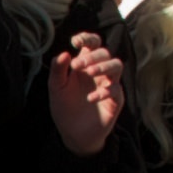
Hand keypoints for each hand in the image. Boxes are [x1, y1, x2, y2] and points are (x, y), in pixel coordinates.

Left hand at [49, 36, 127, 157]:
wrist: (73, 135)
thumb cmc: (65, 108)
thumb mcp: (56, 88)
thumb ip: (58, 70)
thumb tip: (65, 53)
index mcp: (85, 65)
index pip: (92, 44)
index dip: (87, 38)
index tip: (76, 41)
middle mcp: (99, 72)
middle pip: (104, 53)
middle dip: (92, 56)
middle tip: (77, 66)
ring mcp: (109, 85)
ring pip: (117, 66)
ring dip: (104, 66)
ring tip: (90, 73)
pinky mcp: (115, 101)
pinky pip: (116, 90)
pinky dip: (104, 92)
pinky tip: (90, 98)